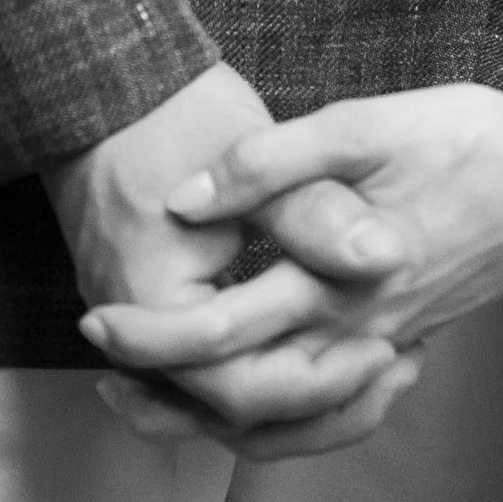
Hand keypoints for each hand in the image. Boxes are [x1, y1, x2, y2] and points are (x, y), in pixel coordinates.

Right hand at [45, 62, 420, 459]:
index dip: (321, 383)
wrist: (108, 88)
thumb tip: (385, 256)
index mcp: (156, 307)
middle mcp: (140, 335)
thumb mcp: (255, 161)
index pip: (242, 391)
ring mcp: (146, 328)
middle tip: (394, 368)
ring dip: (299, 398)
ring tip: (375, 374)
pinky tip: (328, 349)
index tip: (386, 350)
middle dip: (318, 404)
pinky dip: (270, 368)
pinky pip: (215, 368)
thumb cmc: (175, 115)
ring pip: (225, 401)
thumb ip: (314, 214)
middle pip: (234, 413)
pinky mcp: (162, 313)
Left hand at [77, 77, 502, 388]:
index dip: (147, 337)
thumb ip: (271, 161)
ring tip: (150, 401)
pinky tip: (251, 407)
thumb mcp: (364, 124)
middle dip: (161, 391)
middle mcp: (359, 332)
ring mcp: (388, 345)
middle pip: (239, 396)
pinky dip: (282, 427)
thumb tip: (183, 198)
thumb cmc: (466, 136)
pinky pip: (333, 414)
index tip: (95, 320)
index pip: (220, 337)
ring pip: (285, 421)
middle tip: (99, 368)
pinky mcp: (409, 340)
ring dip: (210, 419)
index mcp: (338, 281)